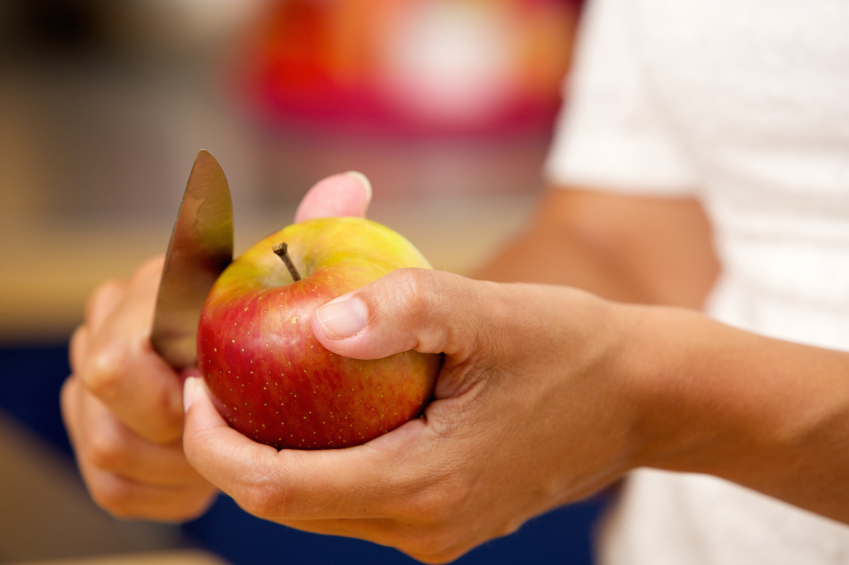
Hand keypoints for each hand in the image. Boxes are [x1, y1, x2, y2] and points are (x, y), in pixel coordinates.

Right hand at [62, 171, 372, 520]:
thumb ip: (317, 229)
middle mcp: (107, 331)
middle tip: (232, 425)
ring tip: (229, 449)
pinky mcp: (102, 446)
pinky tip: (208, 479)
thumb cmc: (280, 325)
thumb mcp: (300, 277)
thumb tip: (352, 183)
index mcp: (149, 290)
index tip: (220, 396)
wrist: (254, 386)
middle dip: (171, 423)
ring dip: (175, 462)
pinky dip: (168, 492)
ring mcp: (93, 393)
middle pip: (103, 392)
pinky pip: (114, 489)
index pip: (124, 346)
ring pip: (105, 445)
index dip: (169, 384)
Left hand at [182, 271, 642, 561]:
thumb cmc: (572, 348)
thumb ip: (405, 308)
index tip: (192, 386)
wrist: (642, 398)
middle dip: (229, 451)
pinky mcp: (445, 518)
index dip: (214, 444)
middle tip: (210, 381)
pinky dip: (319, 459)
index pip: (276, 486)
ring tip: (254, 387)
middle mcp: (422, 527)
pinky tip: (320, 407)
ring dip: (271, 455)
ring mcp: (435, 531)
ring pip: (317, 507)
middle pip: (285, 507)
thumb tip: (320, 320)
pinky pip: (355, 499)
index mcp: (424, 486)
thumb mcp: (493, 310)